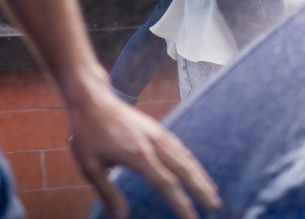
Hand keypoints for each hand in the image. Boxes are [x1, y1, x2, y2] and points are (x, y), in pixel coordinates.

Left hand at [68, 88, 220, 218]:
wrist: (92, 98)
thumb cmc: (88, 132)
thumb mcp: (91, 166)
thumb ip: (108, 193)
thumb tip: (121, 217)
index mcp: (138, 155)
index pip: (167, 184)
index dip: (182, 203)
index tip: (193, 218)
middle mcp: (154, 143)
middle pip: (185, 169)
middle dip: (201, 189)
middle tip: (216, 207)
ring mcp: (157, 133)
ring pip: (186, 157)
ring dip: (201, 175)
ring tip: (212, 191)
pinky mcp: (157, 128)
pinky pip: (180, 147)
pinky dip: (192, 160)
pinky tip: (195, 169)